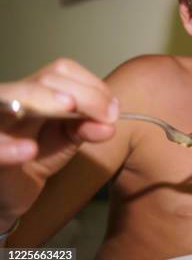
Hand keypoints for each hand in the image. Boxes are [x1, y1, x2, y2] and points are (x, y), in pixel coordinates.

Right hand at [0, 58, 117, 231]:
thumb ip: (87, 127)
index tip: (112, 109)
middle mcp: (11, 99)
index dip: (91, 85)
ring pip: (9, 98)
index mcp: (34, 91)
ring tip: (69, 107)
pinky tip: (29, 150)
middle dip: (82, 95)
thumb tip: (108, 125)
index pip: (62, 70)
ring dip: (42, 100)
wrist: (11, 189)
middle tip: (106, 115)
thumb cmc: (37, 156)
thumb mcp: (68, 138)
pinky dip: (8, 148)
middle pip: (44, 80)